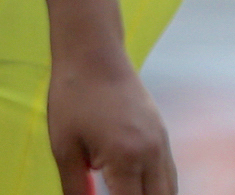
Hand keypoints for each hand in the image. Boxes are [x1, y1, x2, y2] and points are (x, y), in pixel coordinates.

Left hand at [44, 51, 174, 194]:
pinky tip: (141, 189)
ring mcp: (162, 143)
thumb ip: (76, 188)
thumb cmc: (73, 96)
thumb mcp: (64, 146)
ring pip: (170, 191)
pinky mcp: (163, 134)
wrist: (93, 53)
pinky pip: (169, 174)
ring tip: (127, 192)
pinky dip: (160, 188)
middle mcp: (152, 154)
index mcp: (126, 158)